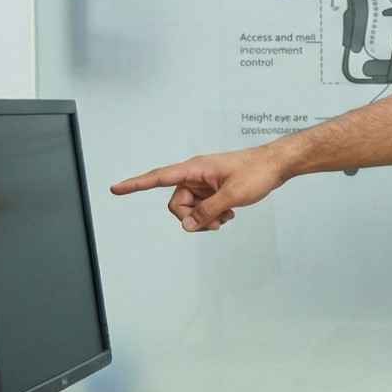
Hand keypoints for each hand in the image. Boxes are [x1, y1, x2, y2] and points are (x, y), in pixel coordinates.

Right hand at [110, 145, 289, 231]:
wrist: (275, 166)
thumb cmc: (256, 172)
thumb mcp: (232, 195)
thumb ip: (208, 212)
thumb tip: (187, 226)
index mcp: (194, 169)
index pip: (159, 177)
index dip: (136, 184)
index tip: (115, 189)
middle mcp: (195, 175)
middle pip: (177, 204)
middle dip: (192, 218)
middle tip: (215, 222)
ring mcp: (203, 184)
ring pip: (190, 209)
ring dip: (205, 219)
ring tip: (226, 217)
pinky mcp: (212, 190)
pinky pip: (202, 209)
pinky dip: (212, 216)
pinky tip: (228, 214)